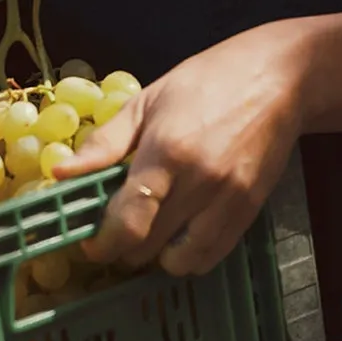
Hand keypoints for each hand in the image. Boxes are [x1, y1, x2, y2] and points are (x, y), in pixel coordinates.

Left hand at [55, 20, 310, 275]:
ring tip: (154, 234)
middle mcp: (199, 181)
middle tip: (120, 232)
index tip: (92, 242)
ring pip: (180, 262)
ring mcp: (228, 200)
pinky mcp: (249, 211)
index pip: (128, 221)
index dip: (103, 243)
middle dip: (125, 248)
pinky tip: (182, 235)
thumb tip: (59, 174)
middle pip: (149, 247)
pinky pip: (210, 257)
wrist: (282, 77)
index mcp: (167, 151)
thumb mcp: (149, 100)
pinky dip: (189, 257)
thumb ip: (104, 144)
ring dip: (158, 258)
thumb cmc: (208, 82)